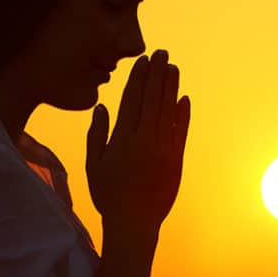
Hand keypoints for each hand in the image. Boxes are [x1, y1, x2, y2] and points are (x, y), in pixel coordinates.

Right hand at [85, 49, 190, 240]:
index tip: (143, 60)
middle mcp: (144, 140)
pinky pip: (180, 132)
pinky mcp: (176, 161)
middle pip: (151, 100)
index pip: (131, 100)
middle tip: (162, 53)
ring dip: (170, 88)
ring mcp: (162, 150)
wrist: (134, 224)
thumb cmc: (108, 195)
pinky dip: (182, 115)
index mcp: (122, 139)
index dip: (138, 78)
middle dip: (157, 74)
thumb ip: (97, 134)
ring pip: (167, 111)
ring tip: (173, 68)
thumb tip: (101, 106)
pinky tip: (184, 99)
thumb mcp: (93, 165)